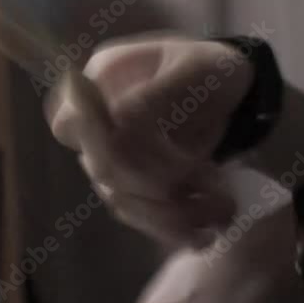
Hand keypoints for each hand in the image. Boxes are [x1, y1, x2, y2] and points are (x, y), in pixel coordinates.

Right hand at [46, 35, 253, 245]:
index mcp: (98, 85)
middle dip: (157, 180)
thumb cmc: (209, 71)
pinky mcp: (127, 187)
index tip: (161, 155)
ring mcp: (107, 158)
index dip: (106, 145)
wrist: (230, 93)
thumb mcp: (192, 71)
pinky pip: (136, 216)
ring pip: (119, 199)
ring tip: (221, 209)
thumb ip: (153, 98)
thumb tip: (117, 124)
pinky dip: (170, 227)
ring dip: (169, 212)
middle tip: (209, 178)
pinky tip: (205, 231)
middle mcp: (92, 125)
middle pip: (102, 168)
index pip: (72, 125)